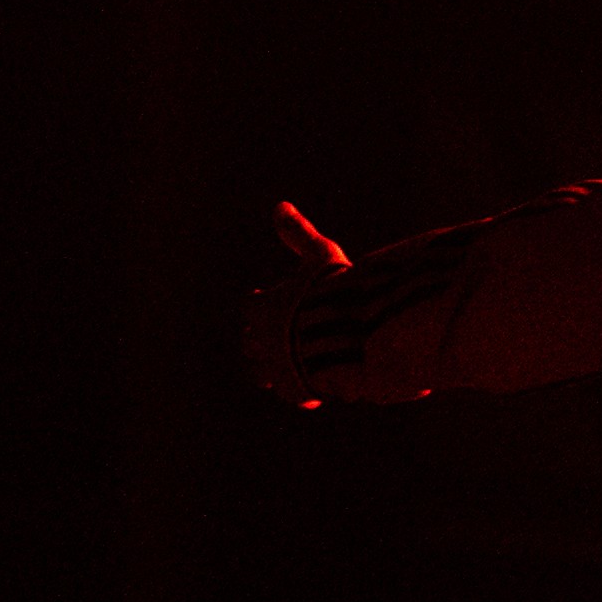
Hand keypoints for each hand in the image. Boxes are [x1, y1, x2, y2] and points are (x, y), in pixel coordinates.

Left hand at [239, 197, 388, 412]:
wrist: (350, 333)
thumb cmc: (333, 290)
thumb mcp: (320, 255)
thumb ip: (298, 234)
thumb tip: (280, 206)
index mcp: (263, 310)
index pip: (251, 308)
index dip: (261, 305)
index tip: (268, 302)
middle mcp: (263, 342)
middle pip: (251, 343)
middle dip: (263, 339)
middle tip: (280, 335)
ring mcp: (278, 369)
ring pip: (264, 374)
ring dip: (277, 369)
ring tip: (294, 365)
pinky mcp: (297, 391)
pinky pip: (294, 395)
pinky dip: (302, 392)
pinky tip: (317, 390)